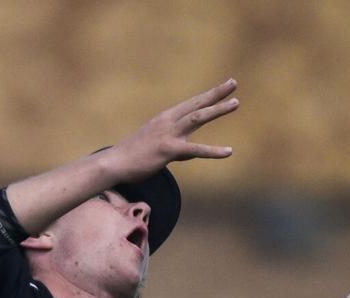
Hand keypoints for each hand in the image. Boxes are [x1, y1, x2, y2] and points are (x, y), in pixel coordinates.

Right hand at [103, 79, 239, 183]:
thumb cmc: (135, 156)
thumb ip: (177, 146)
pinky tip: (229, 152)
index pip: (191, 103)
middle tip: (233, 82)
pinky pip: (195, 150)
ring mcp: (168, 134)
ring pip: (197, 118)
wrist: (114, 163)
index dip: (208, 95)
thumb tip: (189, 152)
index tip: (224, 86)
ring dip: (217, 109)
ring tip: (235, 103)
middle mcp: (168, 121)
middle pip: (196, 104)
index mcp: (165, 119)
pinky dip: (213, 151)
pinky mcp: (168, 150)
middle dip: (216, 93)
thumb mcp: (158, 146)